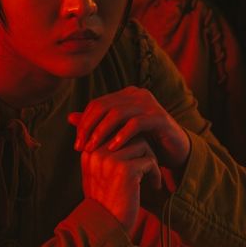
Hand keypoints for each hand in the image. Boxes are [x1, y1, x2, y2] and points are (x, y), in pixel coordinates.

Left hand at [68, 87, 190, 171]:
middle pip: (104, 106)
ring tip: (93, 148)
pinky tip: (113, 148)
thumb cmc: (146, 142)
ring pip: (117, 113)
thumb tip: (70, 117)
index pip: (97, 104)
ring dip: (102, 132)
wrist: (175, 151)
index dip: (84, 123)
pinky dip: (122, 135)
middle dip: (89, 127)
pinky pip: (136, 123)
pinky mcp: (160, 117)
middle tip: (81, 147)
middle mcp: (137, 95)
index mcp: (126, 95)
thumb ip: (97, 124)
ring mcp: (150, 104)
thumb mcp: (119, 133)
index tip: (77, 144)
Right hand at [81, 137, 161, 232]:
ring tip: (150, 177)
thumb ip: (107, 153)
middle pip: (129, 134)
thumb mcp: (100, 175)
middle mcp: (96, 152)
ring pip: (142, 144)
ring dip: (151, 160)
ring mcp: (110, 159)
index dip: (131, 143)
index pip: (115, 131)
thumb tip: (124, 133)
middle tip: (148, 168)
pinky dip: (155, 174)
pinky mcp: (126, 169)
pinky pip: (149, 161)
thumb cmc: (106, 202)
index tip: (138, 160)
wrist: (105, 227)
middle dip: (143, 149)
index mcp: (89, 151)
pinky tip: (153, 186)